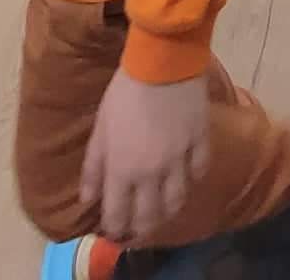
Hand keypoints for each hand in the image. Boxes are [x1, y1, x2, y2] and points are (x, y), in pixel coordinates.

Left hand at [81, 69, 209, 244]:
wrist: (163, 60)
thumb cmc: (124, 92)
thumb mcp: (100, 128)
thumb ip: (93, 167)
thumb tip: (88, 200)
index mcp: (123, 170)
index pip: (118, 216)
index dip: (114, 228)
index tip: (113, 229)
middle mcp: (152, 173)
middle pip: (150, 217)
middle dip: (141, 228)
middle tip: (138, 226)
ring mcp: (180, 159)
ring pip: (177, 200)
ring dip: (167, 210)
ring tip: (162, 208)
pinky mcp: (201, 141)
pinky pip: (199, 171)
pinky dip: (192, 178)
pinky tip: (186, 176)